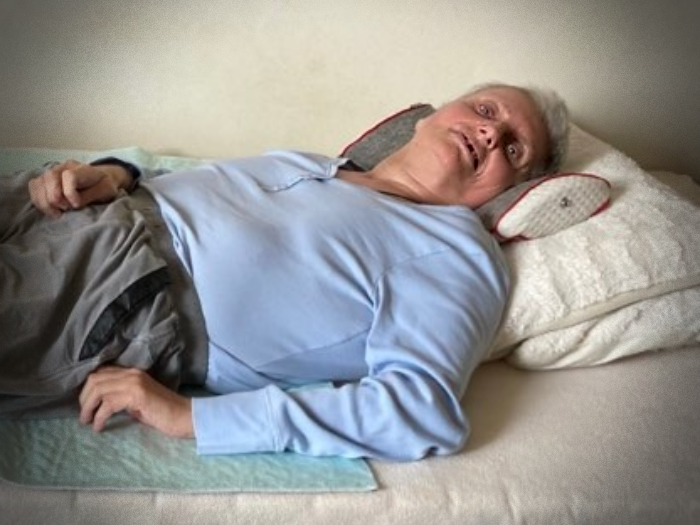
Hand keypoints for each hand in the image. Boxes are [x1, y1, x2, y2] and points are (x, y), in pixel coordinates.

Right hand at [28, 159, 130, 217]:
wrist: (100, 179)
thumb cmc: (104, 185)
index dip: (70, 193)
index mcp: (83, 169)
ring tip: (57, 213)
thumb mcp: (106, 191)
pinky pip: (34, 187)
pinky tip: (50, 209)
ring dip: (45, 201)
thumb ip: (91, 195)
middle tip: (65, 210)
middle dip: (55, 198)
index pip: (70, 176)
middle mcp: (65, 167)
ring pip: (38, 183)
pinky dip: (38, 200)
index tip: (76, 205)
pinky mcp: (45, 180)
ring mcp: (53, 172)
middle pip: (50, 177)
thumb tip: (73, 203)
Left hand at [79, 366, 193, 438]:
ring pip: (98, 389)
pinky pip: (108, 404)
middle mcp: (132, 373)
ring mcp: (135, 382)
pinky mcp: (137, 395)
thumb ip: (120, 396)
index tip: (85, 404)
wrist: (184, 416)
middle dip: (84, 398)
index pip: (101, 371)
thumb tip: (98, 403)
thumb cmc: (162, 412)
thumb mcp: (137, 401)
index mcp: (132, 372)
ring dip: (88, 408)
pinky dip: (99, 417)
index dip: (87, 388)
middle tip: (84, 416)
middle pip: (95, 379)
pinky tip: (100, 427)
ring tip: (88, 422)